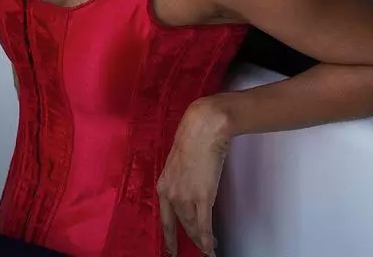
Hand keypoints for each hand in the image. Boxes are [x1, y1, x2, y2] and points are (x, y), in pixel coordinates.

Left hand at [157, 98, 231, 255]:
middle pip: (181, 224)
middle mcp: (171, 194)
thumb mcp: (178, 162)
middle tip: (200, 247)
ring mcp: (185, 196)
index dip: (168, 237)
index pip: (165, 218)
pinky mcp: (202, 196)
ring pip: (193, 226)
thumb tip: (187, 188)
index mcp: (163, 184)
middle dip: (191, 238)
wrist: (202, 128)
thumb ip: (180, 179)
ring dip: (202, 239)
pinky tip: (210, 248)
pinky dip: (207, 239)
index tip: (170, 250)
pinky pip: (204, 225)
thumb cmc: (192, 138)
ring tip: (209, 245)